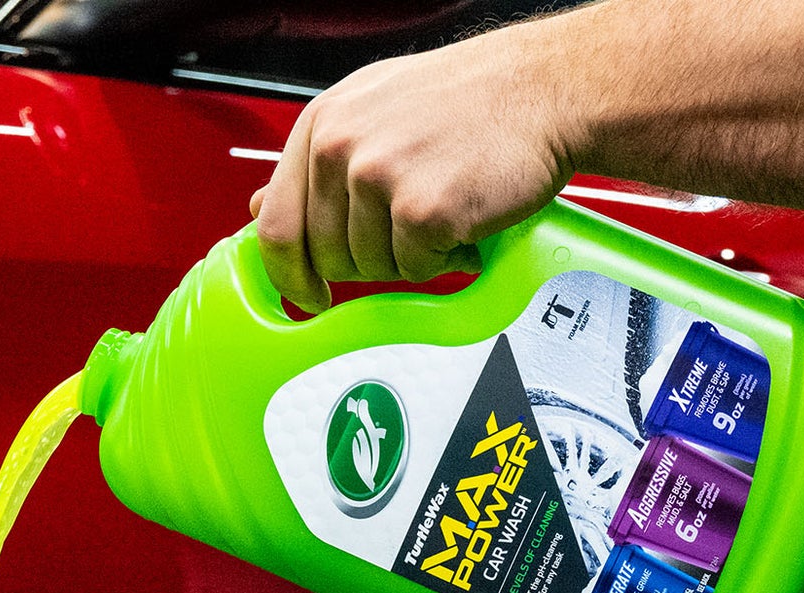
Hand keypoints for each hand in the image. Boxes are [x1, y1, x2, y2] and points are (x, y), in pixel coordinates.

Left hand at [249, 25, 574, 313]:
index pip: (276, 224)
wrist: (542, 89)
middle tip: (406, 234)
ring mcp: (379, 176)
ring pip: (371, 269)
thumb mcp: (372, 112)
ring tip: (442, 210)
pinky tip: (462, 220)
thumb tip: (261, 208)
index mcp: (322, 123)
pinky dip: (442, 260)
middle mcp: (341, 146)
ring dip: (409, 258)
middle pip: (325, 257)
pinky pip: (415, 271)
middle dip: (365, 263)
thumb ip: (316, 165)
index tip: (310, 294)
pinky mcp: (422, 208)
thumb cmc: (466, 101)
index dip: (290, 274)